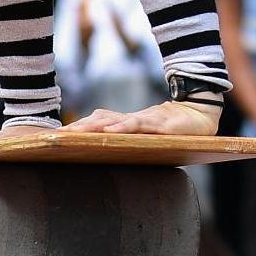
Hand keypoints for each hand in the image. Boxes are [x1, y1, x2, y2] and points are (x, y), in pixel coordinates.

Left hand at [68, 100, 220, 136]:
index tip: (55, 137)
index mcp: (127, 124)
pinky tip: (110, 130)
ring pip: (113, 121)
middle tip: (55, 136)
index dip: (77, 129)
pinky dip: (122, 126)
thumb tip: (108, 143)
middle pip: (98, 121)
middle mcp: (132, 120)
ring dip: (93, 127)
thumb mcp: (147, 134)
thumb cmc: (174, 127)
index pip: (97, 124)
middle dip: (77, 129)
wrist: (200, 113)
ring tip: (74, 134)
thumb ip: (129, 136)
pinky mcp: (158, 123)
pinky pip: (137, 124)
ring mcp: (144, 120)